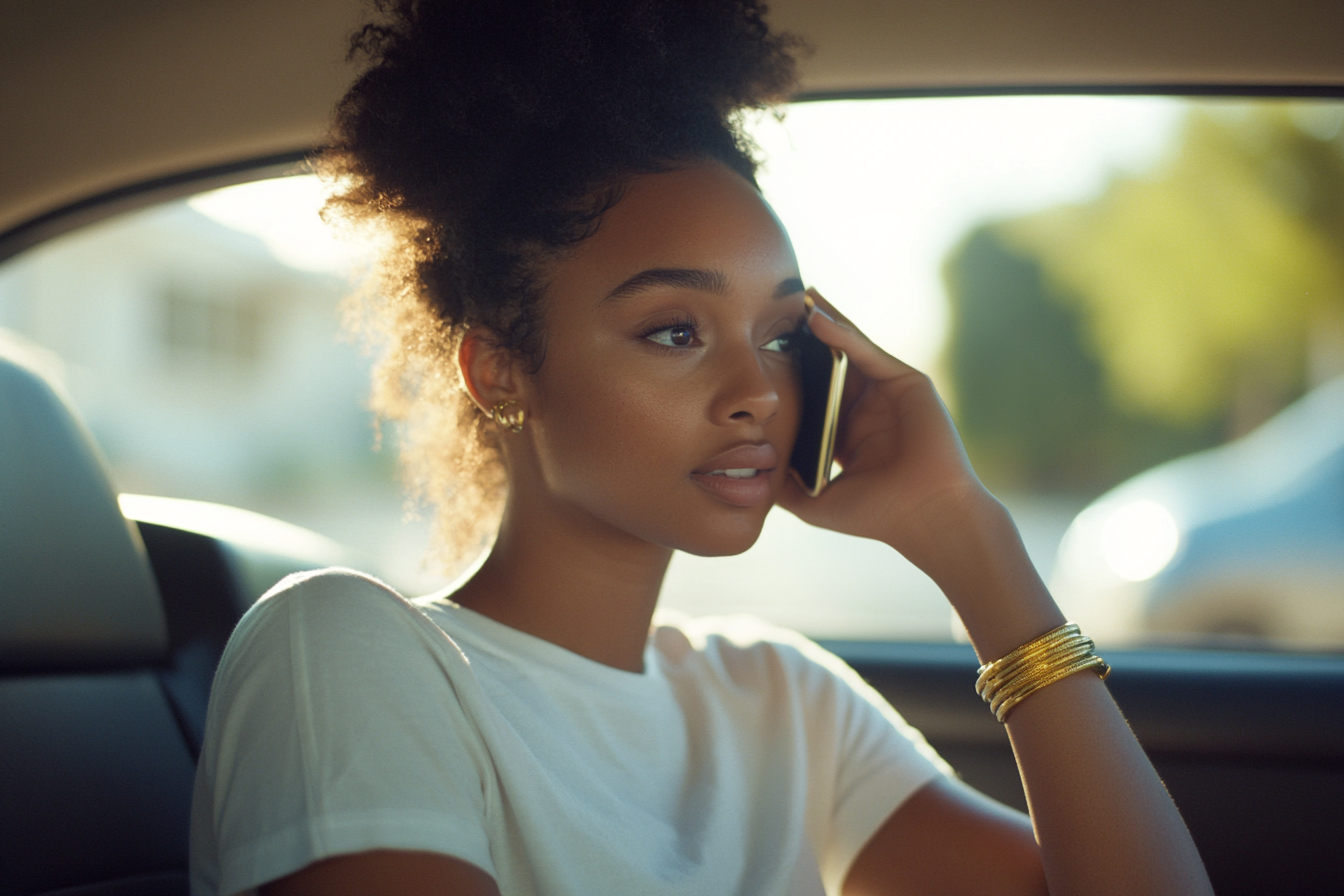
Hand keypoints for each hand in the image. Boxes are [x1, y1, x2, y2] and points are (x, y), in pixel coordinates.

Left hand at [776, 290, 1000, 579]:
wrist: (924, 518)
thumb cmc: (877, 515)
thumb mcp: (816, 502)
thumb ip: (785, 486)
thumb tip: (750, 474)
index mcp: (848, 433)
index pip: (814, 392)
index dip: (791, 371)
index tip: (759, 350)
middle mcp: (868, 409)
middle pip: (830, 363)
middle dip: (805, 337)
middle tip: (774, 308)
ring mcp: (888, 394)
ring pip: (849, 350)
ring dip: (823, 322)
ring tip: (795, 297)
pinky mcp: (907, 383)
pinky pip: (867, 353)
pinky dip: (843, 334)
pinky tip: (817, 319)